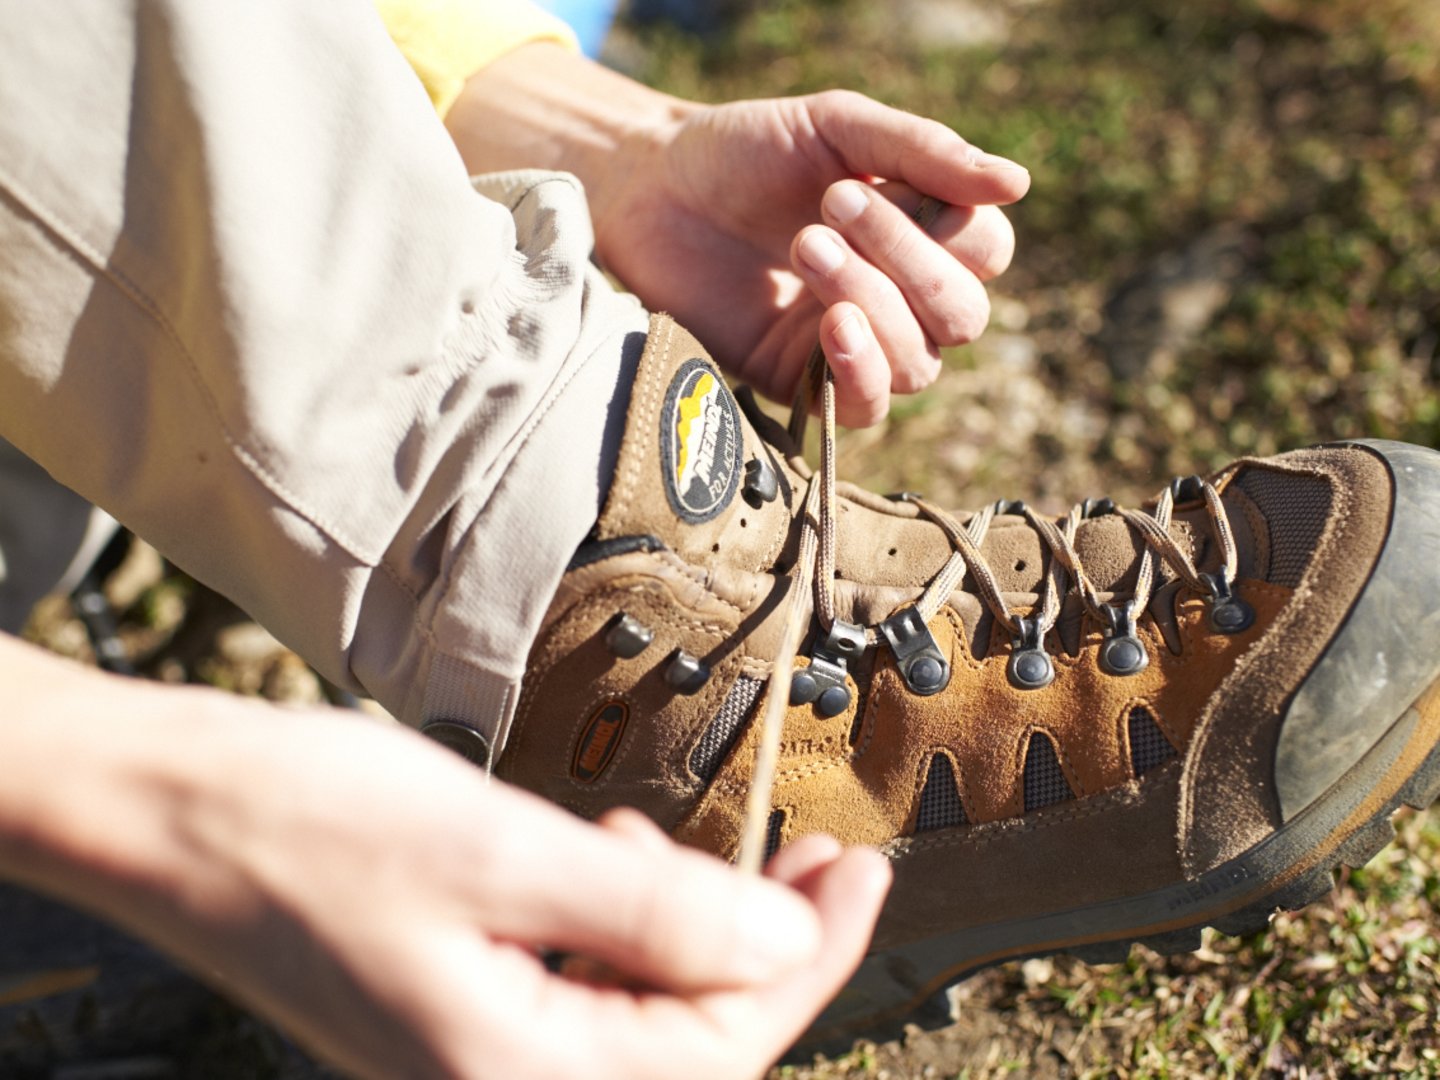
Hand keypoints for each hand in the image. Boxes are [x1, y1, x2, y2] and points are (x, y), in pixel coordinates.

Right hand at [0, 640, 890, 1079]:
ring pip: (635, 1006)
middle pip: (688, 1035)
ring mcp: (472, 1049)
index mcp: (518, 1076)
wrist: (173, 810)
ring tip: (660, 836)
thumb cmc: (310, 826)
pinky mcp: (453, 1001)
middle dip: (759, 941)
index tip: (866, 870)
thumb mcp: (505, 855)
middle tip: (810, 852)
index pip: (722, 1038)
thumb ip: (655, 913)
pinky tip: (602, 852)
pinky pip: (577, 982)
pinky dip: (615, 920)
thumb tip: (780, 943)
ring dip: (681, 925)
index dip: (812, 953)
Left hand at [593, 91, 1029, 424]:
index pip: (987, 252)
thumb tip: (1018, 183)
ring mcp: (853, 344)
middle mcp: (900, 296)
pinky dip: (862, 371)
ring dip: (873, 302)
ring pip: (920, 363)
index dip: (954, 227)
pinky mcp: (801, 383)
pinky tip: (833, 325)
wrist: (650, 189)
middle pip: (963, 315)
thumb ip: (924, 152)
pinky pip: (866, 408)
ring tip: (805, 244)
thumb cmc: (745, 151)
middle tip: (830, 204)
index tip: (875, 179)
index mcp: (920, 232)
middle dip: (908, 262)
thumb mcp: (836, 128)